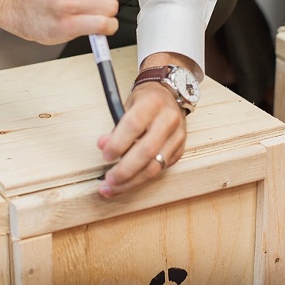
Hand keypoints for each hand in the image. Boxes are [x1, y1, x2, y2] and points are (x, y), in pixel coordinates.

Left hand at [97, 52, 196, 197]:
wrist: (169, 96)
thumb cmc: (144, 101)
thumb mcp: (127, 105)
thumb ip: (117, 127)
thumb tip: (103, 146)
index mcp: (152, 103)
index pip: (134, 125)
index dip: (118, 143)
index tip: (105, 156)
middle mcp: (169, 120)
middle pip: (147, 151)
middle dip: (125, 170)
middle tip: (108, 180)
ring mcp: (178, 136)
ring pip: (156, 166)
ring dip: (132, 181)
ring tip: (113, 188)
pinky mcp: (180, 150)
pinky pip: (161, 170)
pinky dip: (142, 179)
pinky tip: (128, 183)